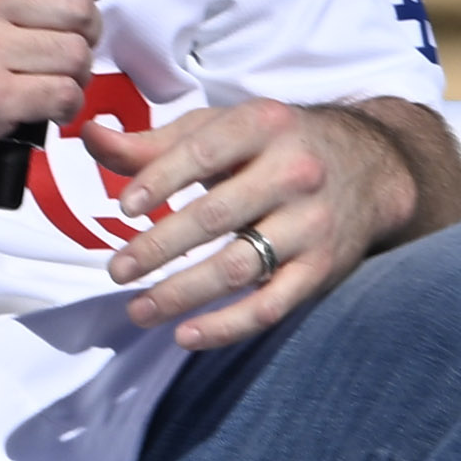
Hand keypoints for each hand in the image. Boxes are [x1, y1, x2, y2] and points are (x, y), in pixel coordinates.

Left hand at [86, 99, 418, 349]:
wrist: (371, 167)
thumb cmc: (276, 145)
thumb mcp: (222, 128)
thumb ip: (154, 142)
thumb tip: (89, 138)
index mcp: (265, 125)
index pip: (207, 151)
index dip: (163, 178)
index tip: (125, 207)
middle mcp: (294, 173)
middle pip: (218, 216)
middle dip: (161, 247)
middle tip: (118, 270)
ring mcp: (311, 224)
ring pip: (241, 266)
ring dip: (184, 293)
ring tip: (139, 310)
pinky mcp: (321, 268)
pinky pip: (271, 305)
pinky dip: (227, 326)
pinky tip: (186, 334)